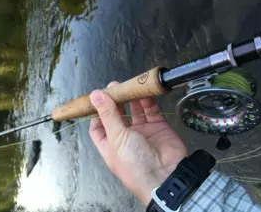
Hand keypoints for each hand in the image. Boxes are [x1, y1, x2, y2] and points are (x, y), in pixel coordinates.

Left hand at [89, 82, 187, 205]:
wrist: (166, 174)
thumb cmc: (134, 162)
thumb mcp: (116, 137)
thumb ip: (107, 114)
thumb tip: (94, 95)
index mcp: (110, 144)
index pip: (98, 127)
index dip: (96, 112)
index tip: (97, 98)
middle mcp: (125, 138)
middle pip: (117, 116)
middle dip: (114, 101)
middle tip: (114, 86)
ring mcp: (142, 132)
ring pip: (134, 111)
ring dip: (130, 99)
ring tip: (126, 85)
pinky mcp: (158, 127)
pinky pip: (151, 111)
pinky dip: (147, 101)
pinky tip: (143, 91)